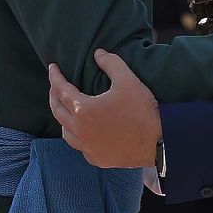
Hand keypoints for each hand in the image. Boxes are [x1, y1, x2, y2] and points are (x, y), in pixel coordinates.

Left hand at [48, 50, 159, 168]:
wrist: (159, 143)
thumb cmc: (142, 111)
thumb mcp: (128, 80)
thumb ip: (111, 63)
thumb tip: (98, 53)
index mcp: (84, 110)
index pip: (61, 90)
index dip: (55, 76)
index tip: (52, 67)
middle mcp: (80, 131)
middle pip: (58, 111)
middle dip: (54, 96)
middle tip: (55, 86)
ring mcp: (88, 148)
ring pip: (66, 132)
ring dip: (63, 118)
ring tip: (66, 109)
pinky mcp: (98, 159)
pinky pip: (81, 147)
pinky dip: (78, 137)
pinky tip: (84, 132)